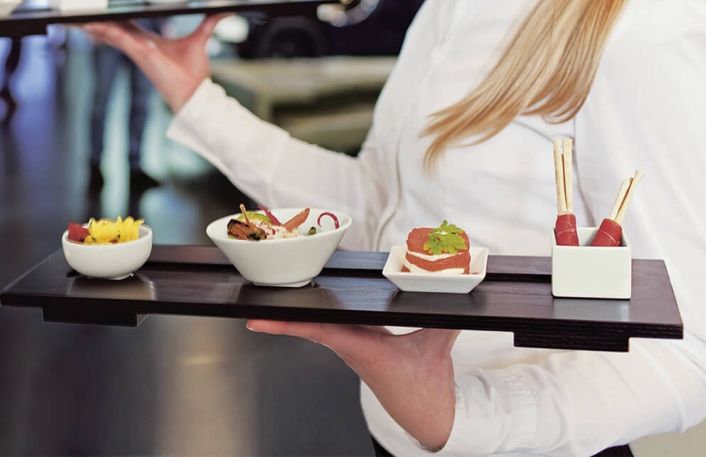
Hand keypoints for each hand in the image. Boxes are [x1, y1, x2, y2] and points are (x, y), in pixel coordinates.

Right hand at [81, 14, 227, 111]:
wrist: (196, 94)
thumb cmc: (194, 73)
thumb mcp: (201, 39)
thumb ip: (209, 22)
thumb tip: (225, 9)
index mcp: (147, 41)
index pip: (124, 23)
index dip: (111, 14)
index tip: (100, 4)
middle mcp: (138, 45)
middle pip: (111, 27)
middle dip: (94, 17)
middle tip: (78, 6)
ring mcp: (137, 50)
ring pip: (109, 32)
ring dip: (93, 23)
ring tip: (75, 15)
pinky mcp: (140, 54)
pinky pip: (118, 39)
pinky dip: (104, 31)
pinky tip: (91, 25)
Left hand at [247, 321, 459, 450]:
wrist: (427, 418)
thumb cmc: (426, 390)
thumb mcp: (437, 348)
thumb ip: (444, 316)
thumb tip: (453, 288)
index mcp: (364, 348)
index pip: (318, 330)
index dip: (287, 324)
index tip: (258, 321)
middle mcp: (353, 347)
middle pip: (310, 326)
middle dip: (281, 316)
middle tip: (253, 306)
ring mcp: (354, 348)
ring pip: (318, 328)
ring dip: (295, 316)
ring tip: (270, 302)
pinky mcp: (361, 348)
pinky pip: (331, 330)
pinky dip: (316, 318)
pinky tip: (305, 308)